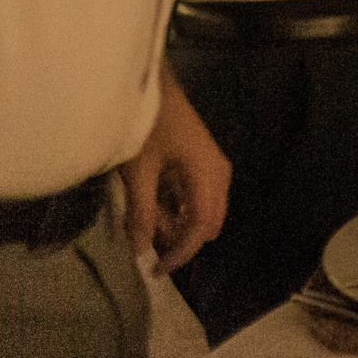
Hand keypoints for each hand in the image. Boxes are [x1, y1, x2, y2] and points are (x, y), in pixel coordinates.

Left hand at [118, 64, 229, 273]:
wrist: (150, 85)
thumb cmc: (146, 127)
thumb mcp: (139, 172)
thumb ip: (142, 213)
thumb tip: (141, 251)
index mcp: (208, 176)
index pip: (200, 227)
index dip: (179, 254)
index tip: (153, 272)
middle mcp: (219, 174)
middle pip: (208, 221)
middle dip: (181, 242)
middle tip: (150, 255)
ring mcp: (212, 166)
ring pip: (203, 210)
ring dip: (178, 225)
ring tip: (146, 231)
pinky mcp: (202, 161)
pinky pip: (197, 196)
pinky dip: (178, 209)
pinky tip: (154, 211)